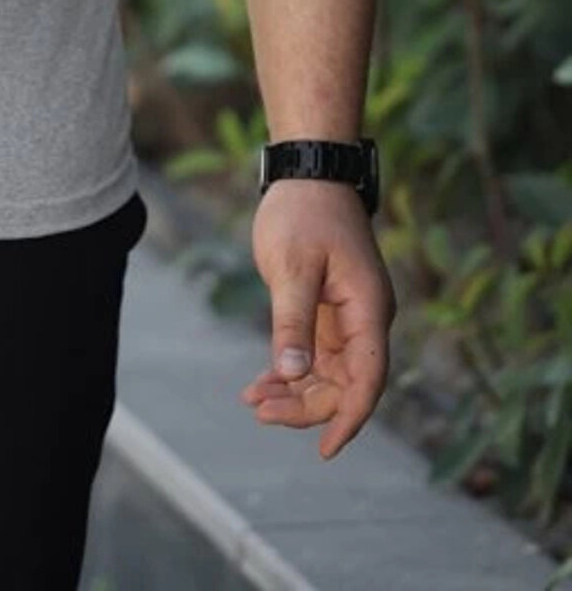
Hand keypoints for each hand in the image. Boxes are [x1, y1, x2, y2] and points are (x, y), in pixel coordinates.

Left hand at [239, 177, 396, 458]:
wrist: (308, 174)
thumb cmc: (304, 213)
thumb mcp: (293, 266)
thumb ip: (293, 321)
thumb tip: (293, 375)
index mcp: (369, 310)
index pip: (368, 379)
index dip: (349, 417)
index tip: (325, 448)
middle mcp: (365, 320)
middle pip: (346, 384)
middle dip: (307, 406)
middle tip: (261, 411)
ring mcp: (347, 317)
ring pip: (328, 374)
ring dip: (295, 392)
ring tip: (253, 400)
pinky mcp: (327, 311)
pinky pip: (313, 356)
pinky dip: (289, 372)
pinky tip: (258, 384)